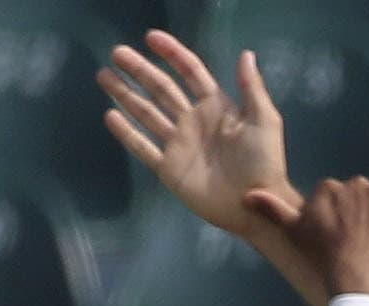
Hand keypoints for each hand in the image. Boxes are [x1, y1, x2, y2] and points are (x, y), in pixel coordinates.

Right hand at [102, 33, 293, 238]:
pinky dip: (126, 133)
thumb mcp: (264, 120)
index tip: (151, 37)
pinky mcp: (169, 168)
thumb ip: (252, 88)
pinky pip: (143, 147)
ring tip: (104, 76)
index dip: (172, 54)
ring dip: (126, 94)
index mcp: (216, 107)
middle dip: (140, 70)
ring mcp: (179, 144)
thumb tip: (245, 54)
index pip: (190, 72)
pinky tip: (110, 116)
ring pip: (147, 113)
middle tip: (117, 53)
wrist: (255, 205)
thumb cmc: (264, 162)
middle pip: (161, 89)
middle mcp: (193, 121)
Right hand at [282, 176, 368, 300]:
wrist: (359, 275)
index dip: (338, 214)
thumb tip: (249, 195)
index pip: (335, 194)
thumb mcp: (295, 233)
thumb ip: (274, 210)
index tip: (337, 232)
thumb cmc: (325, 256)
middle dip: (359, 210)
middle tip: (356, 236)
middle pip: (359, 193)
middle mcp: (356, 183)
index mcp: (330, 187)